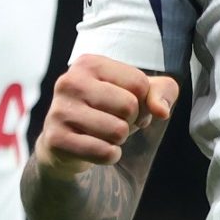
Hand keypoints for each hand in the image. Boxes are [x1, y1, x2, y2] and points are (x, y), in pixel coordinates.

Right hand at [34, 55, 178, 179]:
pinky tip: (97, 149)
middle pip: (129, 106)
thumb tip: (162, 111)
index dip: (142, 101)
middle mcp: (69, 82)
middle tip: (114, 121)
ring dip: (119, 139)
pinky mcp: (56, 139)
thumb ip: (163, 92)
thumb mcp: (140, 94)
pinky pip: (104, 152)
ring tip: (103, 134)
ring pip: (118, 131)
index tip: (124, 105)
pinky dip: (110, 155)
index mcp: (89, 63)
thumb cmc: (107, 111)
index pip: (139, 83)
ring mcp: (59, 110)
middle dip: (130, 120)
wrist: (67, 144)